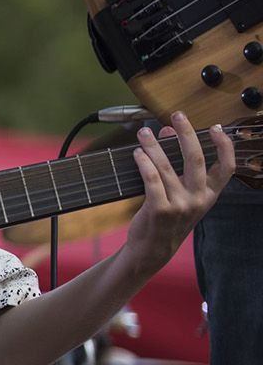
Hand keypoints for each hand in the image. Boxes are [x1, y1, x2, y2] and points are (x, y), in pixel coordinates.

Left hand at [121, 112, 233, 274]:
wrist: (153, 249)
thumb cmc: (167, 217)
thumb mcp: (181, 195)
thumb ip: (177, 166)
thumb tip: (166, 132)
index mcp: (210, 195)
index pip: (227, 168)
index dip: (224, 146)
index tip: (215, 127)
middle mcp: (199, 199)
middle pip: (197, 159)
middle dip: (186, 133)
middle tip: (176, 116)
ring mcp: (180, 205)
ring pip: (167, 166)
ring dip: (154, 146)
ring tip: (144, 132)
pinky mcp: (160, 209)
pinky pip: (151, 179)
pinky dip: (144, 162)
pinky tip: (137, 153)